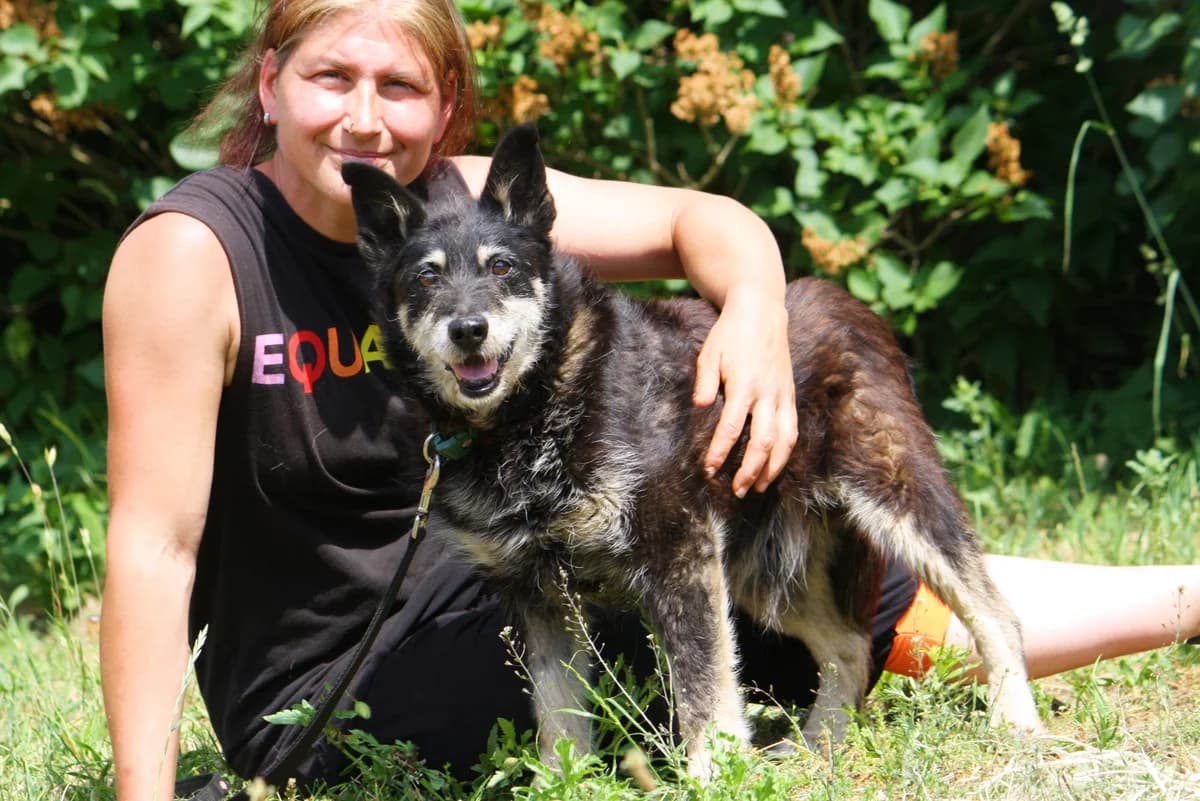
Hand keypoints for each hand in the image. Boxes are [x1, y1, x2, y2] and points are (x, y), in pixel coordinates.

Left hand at [693, 287, 797, 496]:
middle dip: (750, 470)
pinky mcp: (790, 394)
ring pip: (783, 441)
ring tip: (758, 488)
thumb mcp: (709, 353)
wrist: (762, 311)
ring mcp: (782, 395)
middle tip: (736, 490)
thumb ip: (705, 381)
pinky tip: (775, 466)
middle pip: (763, 442)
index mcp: (744, 384)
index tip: (709, 470)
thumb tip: (699, 407)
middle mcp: (767, 393)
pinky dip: (786, 452)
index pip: (732, 427)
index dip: (720, 451)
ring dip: (772, 468)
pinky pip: (792, 429)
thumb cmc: (730, 334)